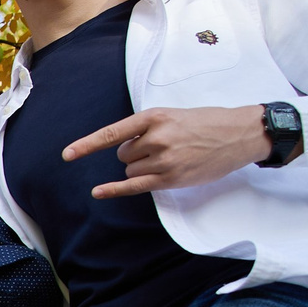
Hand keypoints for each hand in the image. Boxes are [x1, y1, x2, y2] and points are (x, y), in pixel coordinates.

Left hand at [65, 105, 271, 197]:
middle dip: (135, 154)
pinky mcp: (171, 178)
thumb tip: (122, 145)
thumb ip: (147, 127)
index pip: (112, 133)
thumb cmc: (206, 123)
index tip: (68, 154)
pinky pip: (134, 186)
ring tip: (171, 158)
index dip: (87, 145)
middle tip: (164, 147)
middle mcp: (155, 138)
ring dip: (142, 168)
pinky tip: (99, 191)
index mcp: (154, 117)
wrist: (240, 134)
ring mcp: (163, 160)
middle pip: (123, 155)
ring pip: (130, 170)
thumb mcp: (173, 115)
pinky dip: (114, 189)